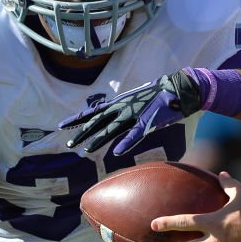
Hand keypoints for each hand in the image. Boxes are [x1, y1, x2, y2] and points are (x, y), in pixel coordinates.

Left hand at [60, 71, 202, 154]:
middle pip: (98, 121)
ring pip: (112, 129)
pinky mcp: (148, 122)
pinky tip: (116, 152)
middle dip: (82, 133)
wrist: (178, 89)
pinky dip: (125, 143)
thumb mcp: (136, 102)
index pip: (93, 111)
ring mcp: (134, 114)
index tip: (61, 125)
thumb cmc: (158, 97)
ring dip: (99, 140)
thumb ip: (124, 110)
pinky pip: (135, 134)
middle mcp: (123, 107)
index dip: (77, 118)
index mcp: (119, 103)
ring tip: (86, 150)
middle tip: (68, 145)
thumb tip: (114, 115)